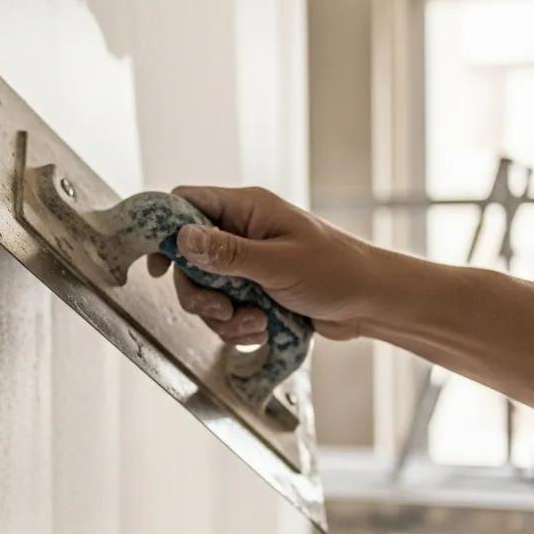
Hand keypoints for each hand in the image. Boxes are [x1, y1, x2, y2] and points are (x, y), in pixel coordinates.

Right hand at [145, 186, 381, 343]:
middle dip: (199, 292)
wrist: (375, 303)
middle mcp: (242, 232)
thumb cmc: (337, 273)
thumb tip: (181, 238)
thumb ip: (227, 253)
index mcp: (247, 210)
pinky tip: (262, 330)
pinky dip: (237, 325)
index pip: (186, 203)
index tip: (158, 266)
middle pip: (189, 258)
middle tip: (220, 310)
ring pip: (205, 290)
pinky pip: (225, 309)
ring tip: (255, 324)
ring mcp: (247, 263)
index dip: (164, 231)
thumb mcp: (278, 263)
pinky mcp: (254, 290)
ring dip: (222, 316)